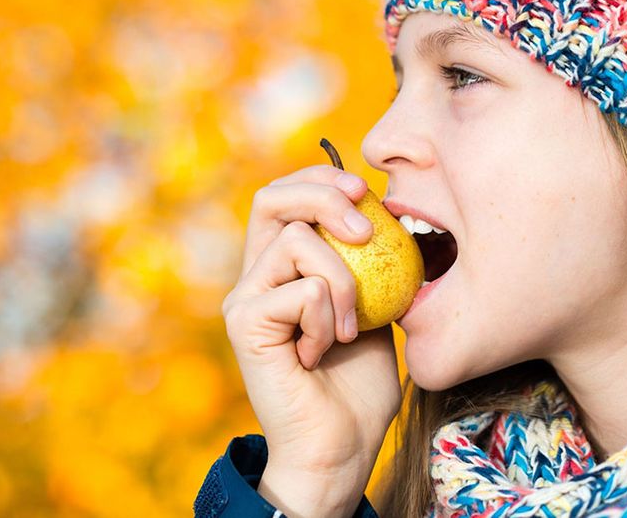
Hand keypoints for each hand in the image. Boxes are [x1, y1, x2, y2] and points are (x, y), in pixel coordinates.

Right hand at [221, 166, 402, 515]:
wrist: (341, 447)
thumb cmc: (359, 384)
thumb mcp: (373, 306)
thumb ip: (365, 262)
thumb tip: (382, 209)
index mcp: (281, 267)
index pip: (285, 196)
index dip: (321, 177)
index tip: (367, 190)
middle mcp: (254, 276)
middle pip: (271, 197)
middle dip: (324, 195)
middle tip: (365, 230)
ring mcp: (244, 298)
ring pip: (295, 243)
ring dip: (343, 281)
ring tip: (351, 328)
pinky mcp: (244, 324)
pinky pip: (300, 291)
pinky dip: (328, 319)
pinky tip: (322, 353)